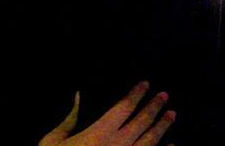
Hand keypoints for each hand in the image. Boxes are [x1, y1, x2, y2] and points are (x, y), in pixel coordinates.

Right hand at [40, 83, 174, 145]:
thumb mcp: (52, 143)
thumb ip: (69, 121)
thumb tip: (79, 96)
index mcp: (98, 134)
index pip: (123, 107)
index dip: (136, 94)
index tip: (146, 84)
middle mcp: (117, 145)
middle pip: (142, 121)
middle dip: (154, 107)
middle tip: (164, 96)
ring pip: (150, 140)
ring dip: (163, 126)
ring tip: (172, 115)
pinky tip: (171, 145)